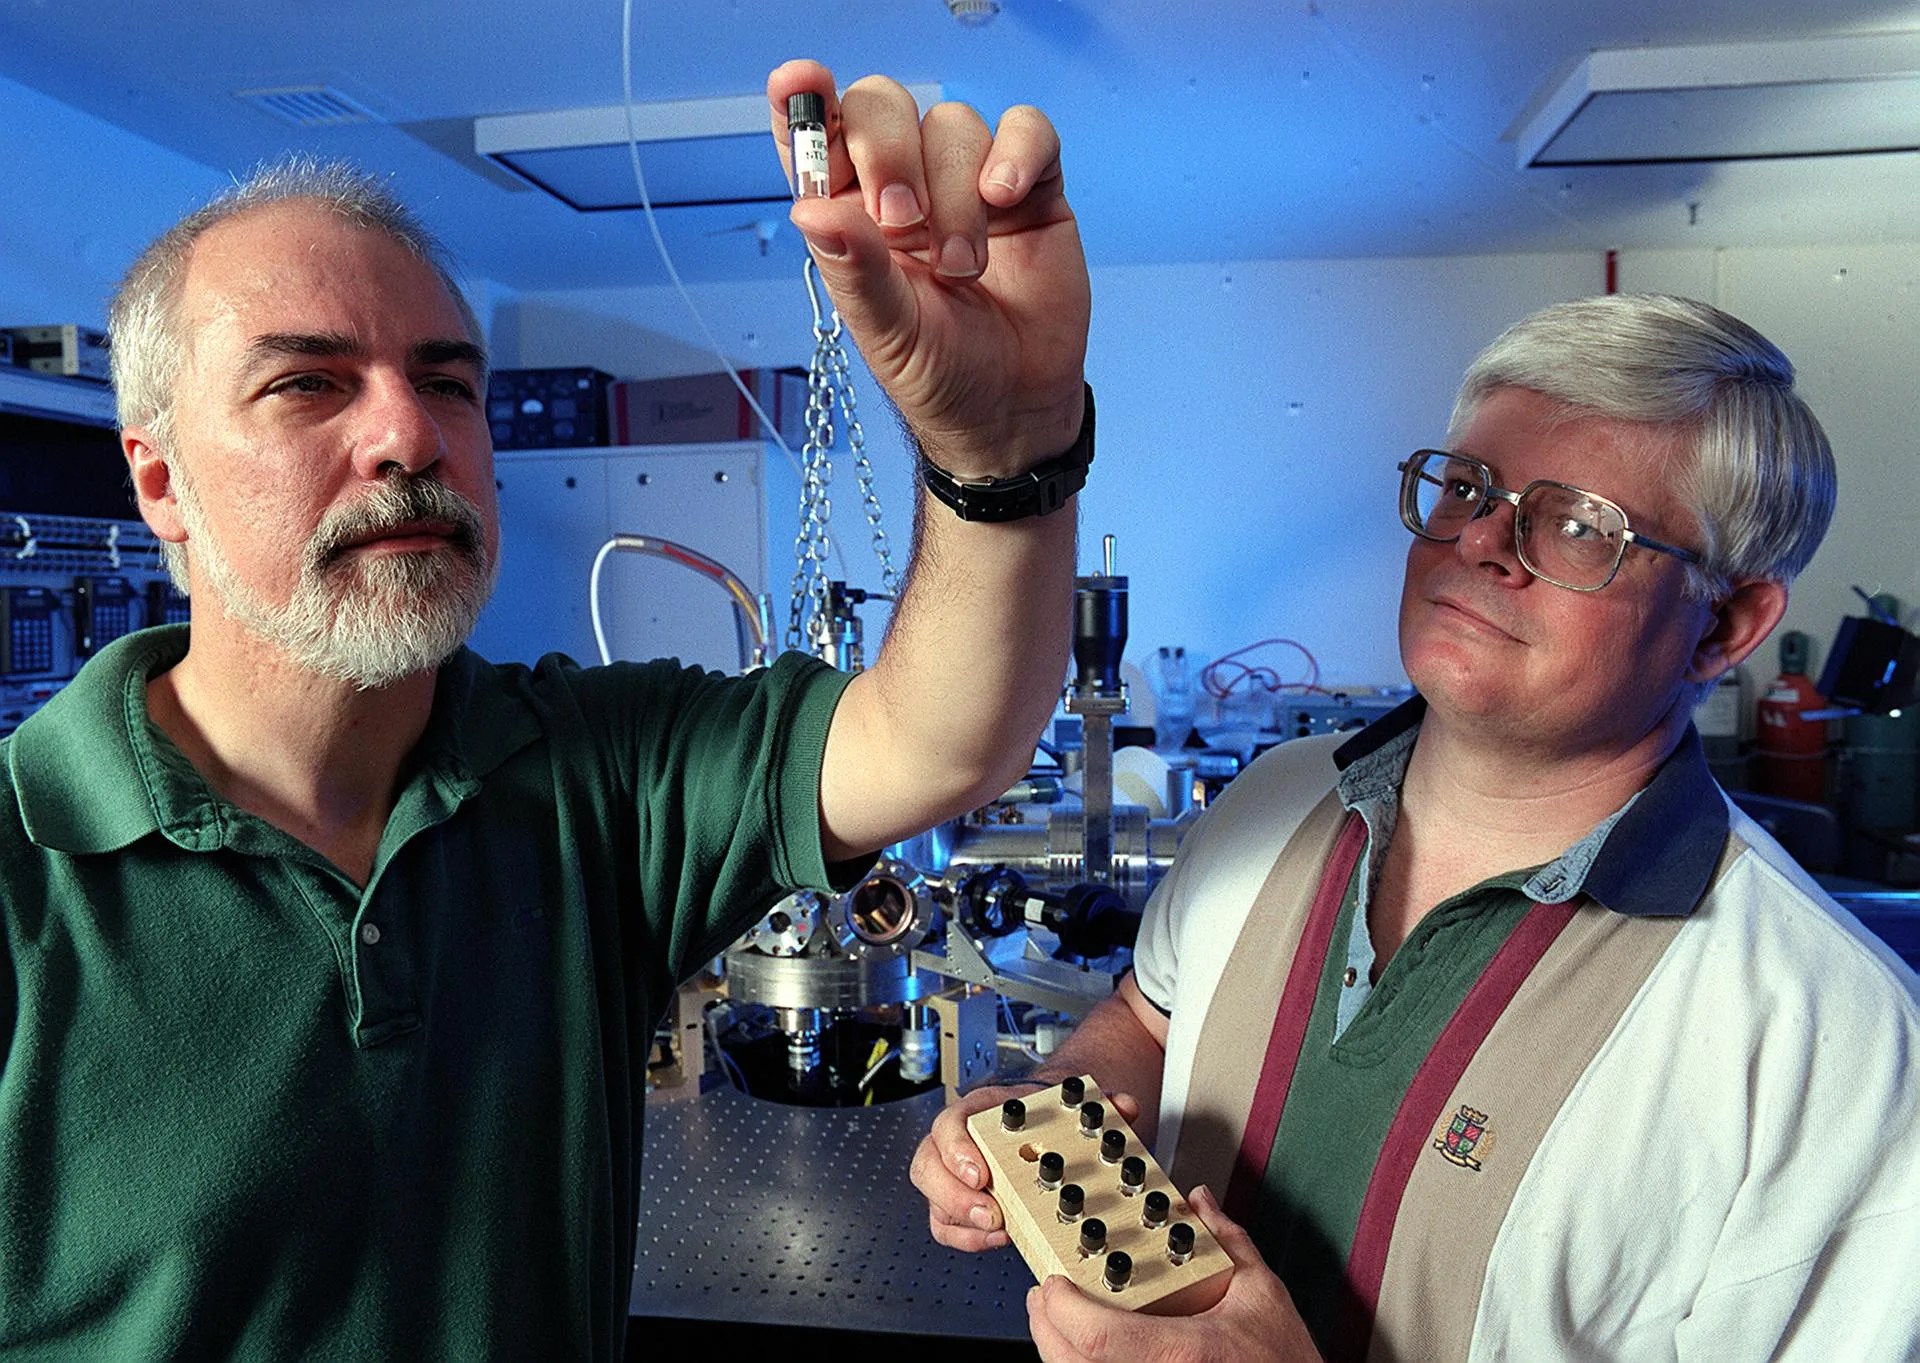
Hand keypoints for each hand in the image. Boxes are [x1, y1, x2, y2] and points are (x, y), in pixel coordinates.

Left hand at [768, 60, 1090, 475]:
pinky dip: (1017, 152)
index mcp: (850, 216)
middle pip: (883, 107)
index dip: (802, 102)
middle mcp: (905, 187)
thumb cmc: (940, 375)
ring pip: (953, 123)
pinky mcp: (1030, 187)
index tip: (798, 81)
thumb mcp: (887, 333)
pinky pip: (1026, 129)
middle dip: (889, 153)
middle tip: (903, 220)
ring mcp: (968, 182)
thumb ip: (854, 269)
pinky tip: (1007, 199)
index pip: (814, 140)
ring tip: (964, 267)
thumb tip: (808, 210)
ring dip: (957, 193)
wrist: (1014, 410)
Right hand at [910, 1080, 1144, 1251]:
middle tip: (990, 1213)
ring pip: (933, 1198)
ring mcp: (954, 1173)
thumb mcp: (1066, 1101)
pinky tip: (999, 1237)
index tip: (980, 1173)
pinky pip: (946, 1225)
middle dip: (955, 1196)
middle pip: (929, 1165)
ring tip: (998, 1231)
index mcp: (979, 1111)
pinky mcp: (959, 1202)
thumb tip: (1122, 1104)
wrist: (1039, 1121)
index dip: (958, 1149)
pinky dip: (967, 1237)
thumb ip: (1095, 1102)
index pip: (950, 1123)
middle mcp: (958, 1141)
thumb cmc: (1041, 1113)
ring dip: (962, 1220)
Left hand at [1025, 1186, 1321, 1362]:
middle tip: (1046, 1298)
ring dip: (1059, 1352)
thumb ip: (1228, 1241)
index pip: (1097, 1334)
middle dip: (1046, 1328)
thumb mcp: (1262, 1294)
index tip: (1054, 1281)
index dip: (1061, 1307)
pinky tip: (1086, 1354)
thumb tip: (1202, 1203)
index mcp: (1182, 1352)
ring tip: (1060, 1323)